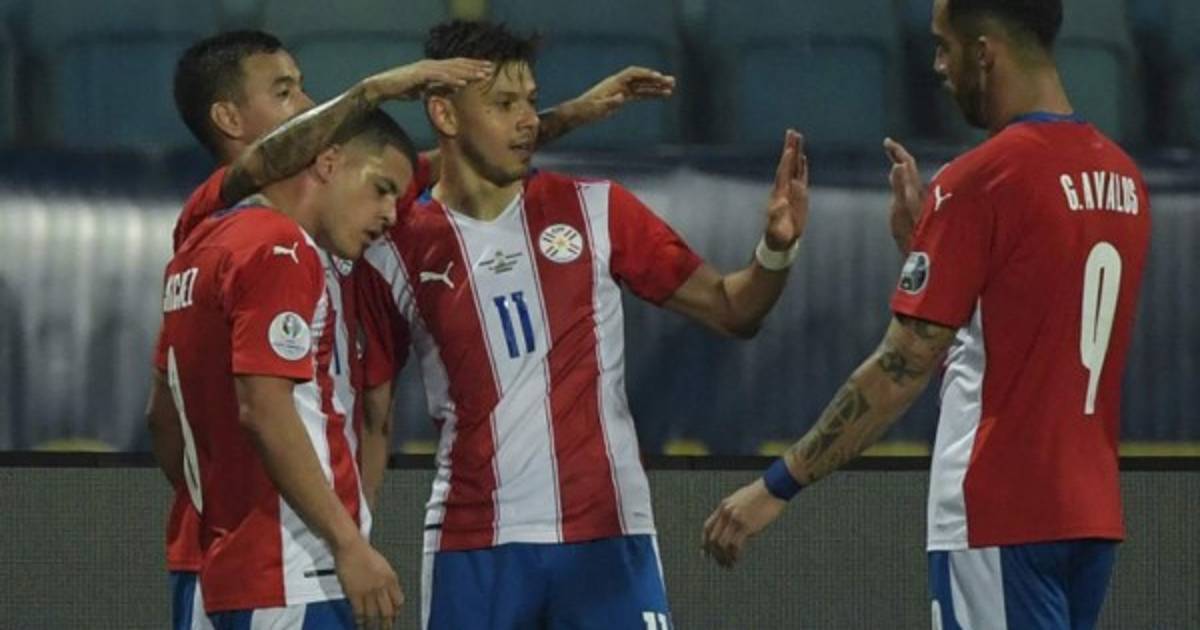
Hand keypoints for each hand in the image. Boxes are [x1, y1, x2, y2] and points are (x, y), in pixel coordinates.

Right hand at [334, 538, 403, 628]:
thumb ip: (387, 580)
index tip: (394, 616)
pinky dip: (360, 621)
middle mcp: (382, 586)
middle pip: (388, 611)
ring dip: (374, 626)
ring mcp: (369, 591)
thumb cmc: (365, 554)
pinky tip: (360, 625)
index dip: (397, 611)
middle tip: (386, 629)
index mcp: (391, 578)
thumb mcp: (383, 565)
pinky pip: (359, 612)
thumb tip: (387, 595)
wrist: (351, 547)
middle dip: (388, 623)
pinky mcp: (355, 594)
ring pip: (374, 615)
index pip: (399, 601)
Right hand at [365, 58, 493, 101]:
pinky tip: (463, 84)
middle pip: (458, 64)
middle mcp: (431, 64)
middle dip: (475, 66)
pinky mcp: (419, 75)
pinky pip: (439, 77)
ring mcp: (426, 68)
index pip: (456, 65)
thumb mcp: (423, 89)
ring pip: (451, 70)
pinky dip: (452, 80)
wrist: (382, 86)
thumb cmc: (401, 88)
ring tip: (482, 76)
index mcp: (433, 67)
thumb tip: (449, 91)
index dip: (472, 66)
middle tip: (491, 69)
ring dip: (468, 73)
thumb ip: (436, 88)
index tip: (486, 69)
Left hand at [562, 66, 675, 123]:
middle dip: (656, 80)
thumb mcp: (597, 107)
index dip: (645, 74)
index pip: (632, 73)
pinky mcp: (623, 97)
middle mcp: (619, 83)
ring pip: (643, 86)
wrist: (579, 113)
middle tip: (671, 81)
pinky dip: (650, 94)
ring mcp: (622, 89)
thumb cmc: (587, 110)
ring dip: (656, 87)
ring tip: (671, 89)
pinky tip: (661, 96)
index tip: (658, 77)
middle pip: (641, 78)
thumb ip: (610, 102)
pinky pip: (640, 94)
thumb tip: (622, 97)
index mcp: (613, 83)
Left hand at [701, 479, 786, 568]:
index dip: (704, 542)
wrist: (773, 488)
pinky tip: (737, 559)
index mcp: (723, 506)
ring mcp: (735, 519)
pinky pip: (735, 545)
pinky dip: (734, 555)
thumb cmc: (760, 495)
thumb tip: (732, 530)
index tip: (705, 554)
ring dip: (724, 557)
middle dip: (715, 554)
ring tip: (729, 565)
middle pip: (713, 539)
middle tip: (721, 563)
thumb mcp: (740, 500)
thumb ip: (733, 513)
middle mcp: (726, 513)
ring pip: (722, 544)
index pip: (707, 527)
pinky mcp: (746, 525)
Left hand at [763, 129, 808, 249]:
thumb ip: (776, 218)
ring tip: (797, 137)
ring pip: (794, 167)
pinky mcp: (799, 195)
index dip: (786, 162)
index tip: (789, 149)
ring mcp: (791, 191)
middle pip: (788, 165)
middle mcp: (784, 189)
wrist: (780, 241)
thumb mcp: (776, 230)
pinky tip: (803, 157)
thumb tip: (780, 204)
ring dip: (796, 152)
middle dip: (791, 148)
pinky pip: (801, 176)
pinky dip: (802, 166)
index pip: (783, 174)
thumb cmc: (777, 237)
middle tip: (792, 131)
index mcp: (779, 195)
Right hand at [883, 137, 924, 254]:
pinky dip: (902, 180)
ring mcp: (917, 201)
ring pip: (911, 178)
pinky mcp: (914, 209)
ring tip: (893, 160)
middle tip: (887, 146)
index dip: (897, 150)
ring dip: (901, 166)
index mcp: (913, 189)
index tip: (886, 141)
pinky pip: (909, 187)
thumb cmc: (911, 232)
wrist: (923, 250)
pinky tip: (902, 186)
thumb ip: (900, 186)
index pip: (907, 162)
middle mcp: (917, 192)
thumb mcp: (901, 208)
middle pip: (910, 168)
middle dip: (898, 155)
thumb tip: (898, 165)